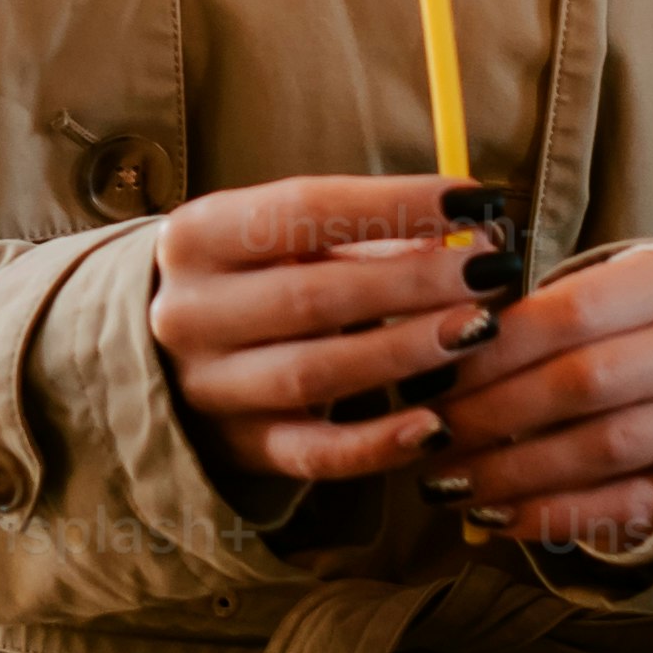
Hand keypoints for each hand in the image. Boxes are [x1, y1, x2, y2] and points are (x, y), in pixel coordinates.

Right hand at [149, 173, 518, 490]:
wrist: (163, 355)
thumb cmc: (247, 278)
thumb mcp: (283, 241)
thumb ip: (367, 238)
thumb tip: (469, 235)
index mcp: (196, 238)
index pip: (301, 210)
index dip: (393, 203)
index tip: (473, 198)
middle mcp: (188, 313)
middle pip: (312, 296)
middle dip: (413, 282)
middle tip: (490, 268)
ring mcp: (210, 388)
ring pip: (316, 374)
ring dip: (406, 351)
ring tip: (480, 327)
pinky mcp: (241, 449)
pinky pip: (316, 454)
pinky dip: (378, 444)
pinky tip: (438, 425)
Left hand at [432, 242, 652, 555]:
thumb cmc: (614, 323)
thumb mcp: (585, 289)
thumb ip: (526, 308)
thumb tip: (439, 337)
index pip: (574, 310)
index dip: (497, 347)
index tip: (435, 373)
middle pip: (587, 380)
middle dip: (496, 411)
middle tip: (433, 432)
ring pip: (606, 446)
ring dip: (515, 469)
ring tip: (448, 481)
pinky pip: (627, 505)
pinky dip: (554, 514)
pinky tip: (496, 517)